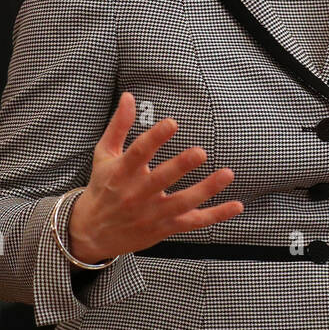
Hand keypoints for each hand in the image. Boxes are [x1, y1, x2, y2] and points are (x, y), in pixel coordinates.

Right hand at [67, 92, 242, 263]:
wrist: (92, 233)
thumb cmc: (102, 187)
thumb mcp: (104, 155)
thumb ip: (119, 125)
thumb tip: (129, 96)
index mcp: (122, 172)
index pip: (138, 153)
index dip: (155, 138)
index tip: (172, 123)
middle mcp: (137, 194)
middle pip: (161, 180)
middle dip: (181, 166)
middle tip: (200, 152)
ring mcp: (153, 213)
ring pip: (182, 203)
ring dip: (206, 189)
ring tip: (227, 173)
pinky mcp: (165, 227)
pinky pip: (194, 222)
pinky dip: (216, 215)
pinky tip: (236, 205)